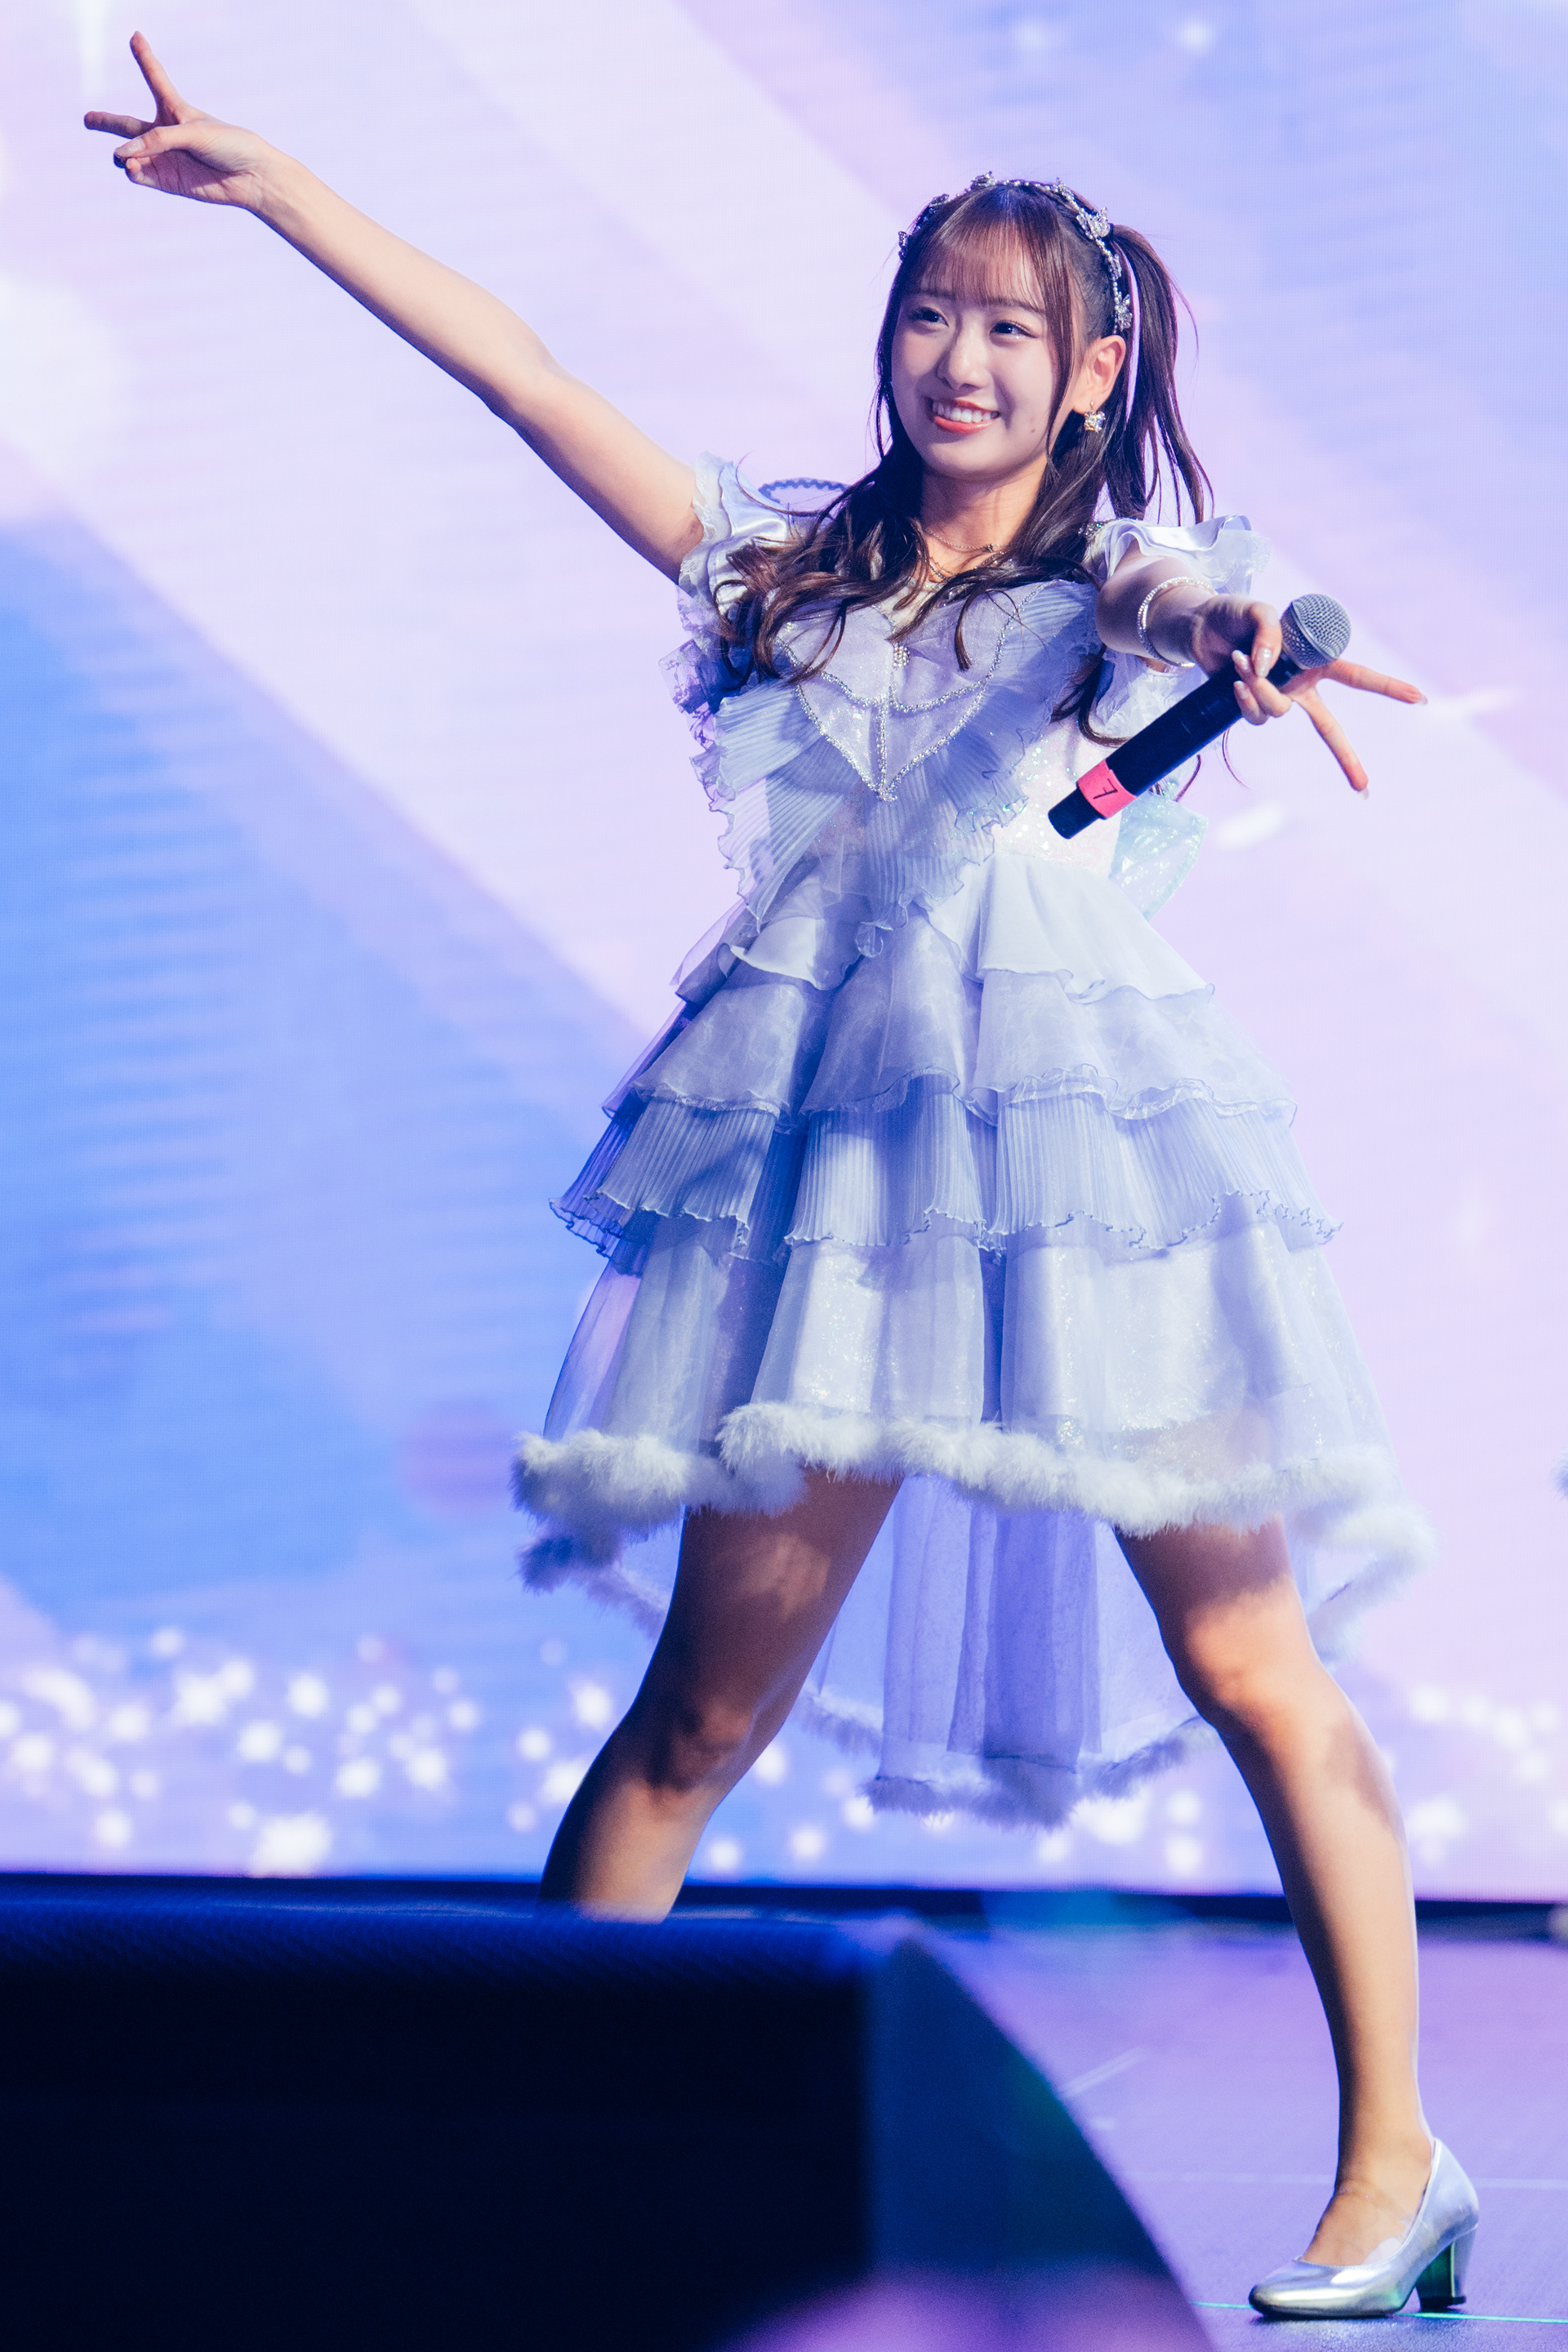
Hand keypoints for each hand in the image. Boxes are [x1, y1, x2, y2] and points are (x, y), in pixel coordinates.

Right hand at [85, 32, 274, 208]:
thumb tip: (124, 155)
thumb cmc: (230, 145)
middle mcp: (166, 133)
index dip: (145, 57)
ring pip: (130, 153)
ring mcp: (164, 158)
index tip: (136, 35)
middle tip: (87, 118)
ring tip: (122, 157)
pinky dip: (132, 170)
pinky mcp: (167, 180)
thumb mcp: (194, 132)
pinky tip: (131, 167)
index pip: (155, 78)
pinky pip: (140, 174)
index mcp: (176, 109)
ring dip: (123, 152)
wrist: (251, 178)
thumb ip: (158, 139)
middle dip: (107, 122)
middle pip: (129, 125)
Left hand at [1191, 595, 1424, 794]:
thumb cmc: (1236, 615)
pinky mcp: (1251, 707)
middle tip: (1364, 789)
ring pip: (1277, 712)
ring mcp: (1277, 700)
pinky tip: (1235, 680)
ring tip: (1239, 658)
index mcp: (1317, 661)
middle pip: (1329, 728)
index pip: (1357, 677)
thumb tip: (1266, 667)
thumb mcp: (1258, 611)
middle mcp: (1301, 686)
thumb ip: (1268, 634)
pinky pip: (1254, 715)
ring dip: (1258, 689)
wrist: (1201, 626)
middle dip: (1346, 757)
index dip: (1388, 688)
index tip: (1419, 699)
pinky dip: (1245, 698)